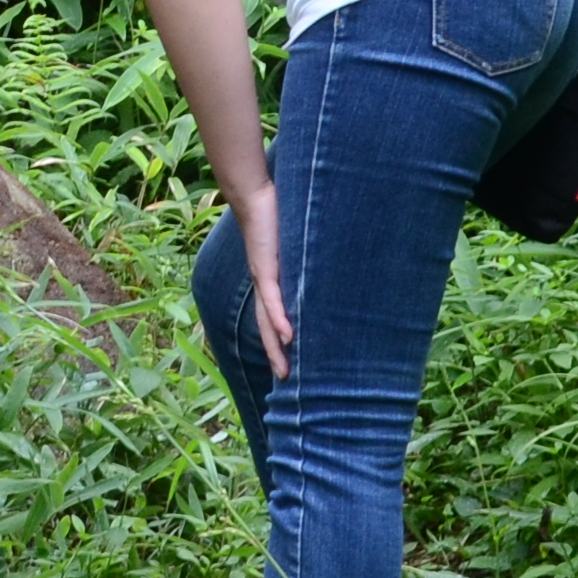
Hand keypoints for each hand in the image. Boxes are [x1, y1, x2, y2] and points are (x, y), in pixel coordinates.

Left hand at [234, 178, 292, 378]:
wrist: (253, 195)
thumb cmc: (276, 216)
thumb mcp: (294, 244)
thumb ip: (304, 257)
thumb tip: (325, 265)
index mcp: (268, 281)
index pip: (271, 318)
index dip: (276, 343)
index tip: (287, 365)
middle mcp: (262, 284)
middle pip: (266, 328)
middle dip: (275, 356)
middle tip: (285, 382)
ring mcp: (261, 277)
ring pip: (266, 320)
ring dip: (274, 347)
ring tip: (284, 371)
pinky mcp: (265, 265)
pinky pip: (271, 296)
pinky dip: (278, 317)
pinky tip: (287, 336)